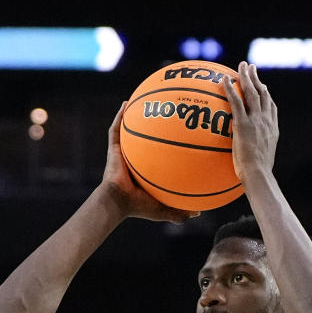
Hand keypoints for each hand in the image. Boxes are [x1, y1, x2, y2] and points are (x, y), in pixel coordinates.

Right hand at [101, 102, 199, 222]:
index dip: (170, 141)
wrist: (117, 202)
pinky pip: (116, 129)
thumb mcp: (164, 208)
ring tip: (146, 99)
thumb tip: (198, 213)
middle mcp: (136, 157)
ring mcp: (123, 152)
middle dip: (156, 122)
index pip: (159, 152)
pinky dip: (119, 116)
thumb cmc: (138, 206)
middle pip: (147, 136)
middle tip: (170, 109)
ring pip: (130, 129)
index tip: (184, 130)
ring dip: (135, 113)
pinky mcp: (113, 149)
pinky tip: (126, 103)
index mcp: (147, 169)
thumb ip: (181, 211)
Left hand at [221, 62, 278, 181]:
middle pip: (262, 93)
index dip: (265, 93)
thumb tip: (247, 153)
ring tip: (241, 66)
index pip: (270, 106)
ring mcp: (256, 121)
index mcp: (272, 128)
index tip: (262, 85)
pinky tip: (225, 80)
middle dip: (256, 78)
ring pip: (252, 93)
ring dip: (246, 77)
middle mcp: (266, 120)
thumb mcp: (261, 159)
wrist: (258, 173)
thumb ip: (255, 149)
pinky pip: (236, 102)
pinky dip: (231, 89)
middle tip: (251, 67)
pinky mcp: (244, 124)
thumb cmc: (257, 173)